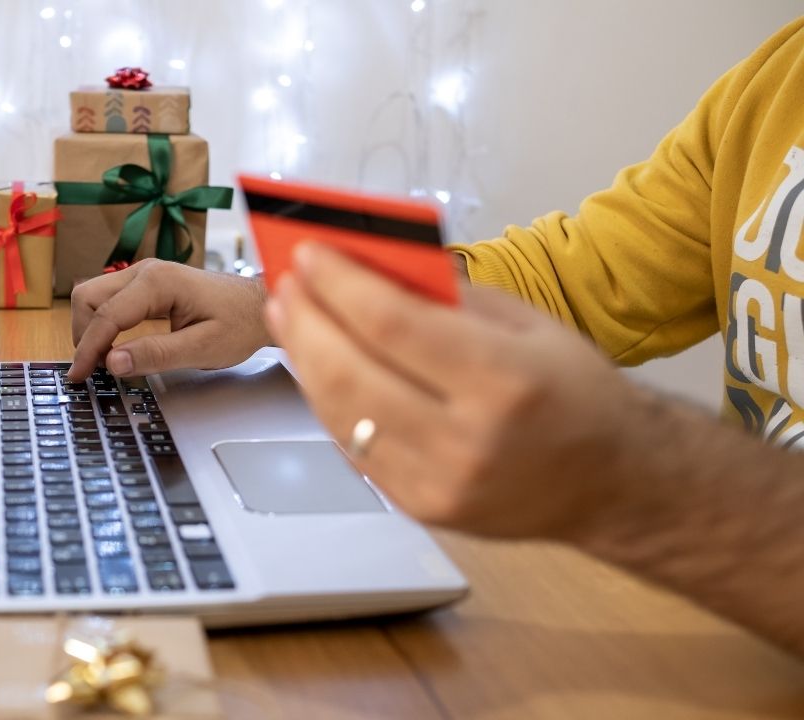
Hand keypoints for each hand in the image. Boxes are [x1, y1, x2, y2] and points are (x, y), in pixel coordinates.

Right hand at [69, 259, 271, 381]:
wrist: (261, 305)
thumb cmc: (240, 324)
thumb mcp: (203, 348)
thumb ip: (157, 355)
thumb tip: (113, 362)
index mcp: (158, 283)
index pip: (106, 316)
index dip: (88, 349)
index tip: (79, 377)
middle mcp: (145, 271)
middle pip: (88, 298)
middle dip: (83, 335)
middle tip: (92, 370)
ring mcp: (144, 274)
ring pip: (94, 296)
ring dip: (91, 328)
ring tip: (103, 361)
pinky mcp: (146, 283)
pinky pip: (110, 299)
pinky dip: (103, 323)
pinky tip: (114, 347)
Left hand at [265, 244, 653, 540]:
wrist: (614, 482)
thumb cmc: (575, 392)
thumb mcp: (530, 324)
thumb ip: (450, 298)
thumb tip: (372, 266)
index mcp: (505, 382)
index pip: (394, 326)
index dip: (340, 286)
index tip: (309, 255)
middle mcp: (468, 441)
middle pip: (352, 373)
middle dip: (307, 321)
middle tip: (286, 284)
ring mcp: (439, 483)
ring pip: (341, 415)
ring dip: (304, 360)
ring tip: (290, 317)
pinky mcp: (420, 507)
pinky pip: (353, 447)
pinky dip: (327, 400)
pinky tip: (317, 366)